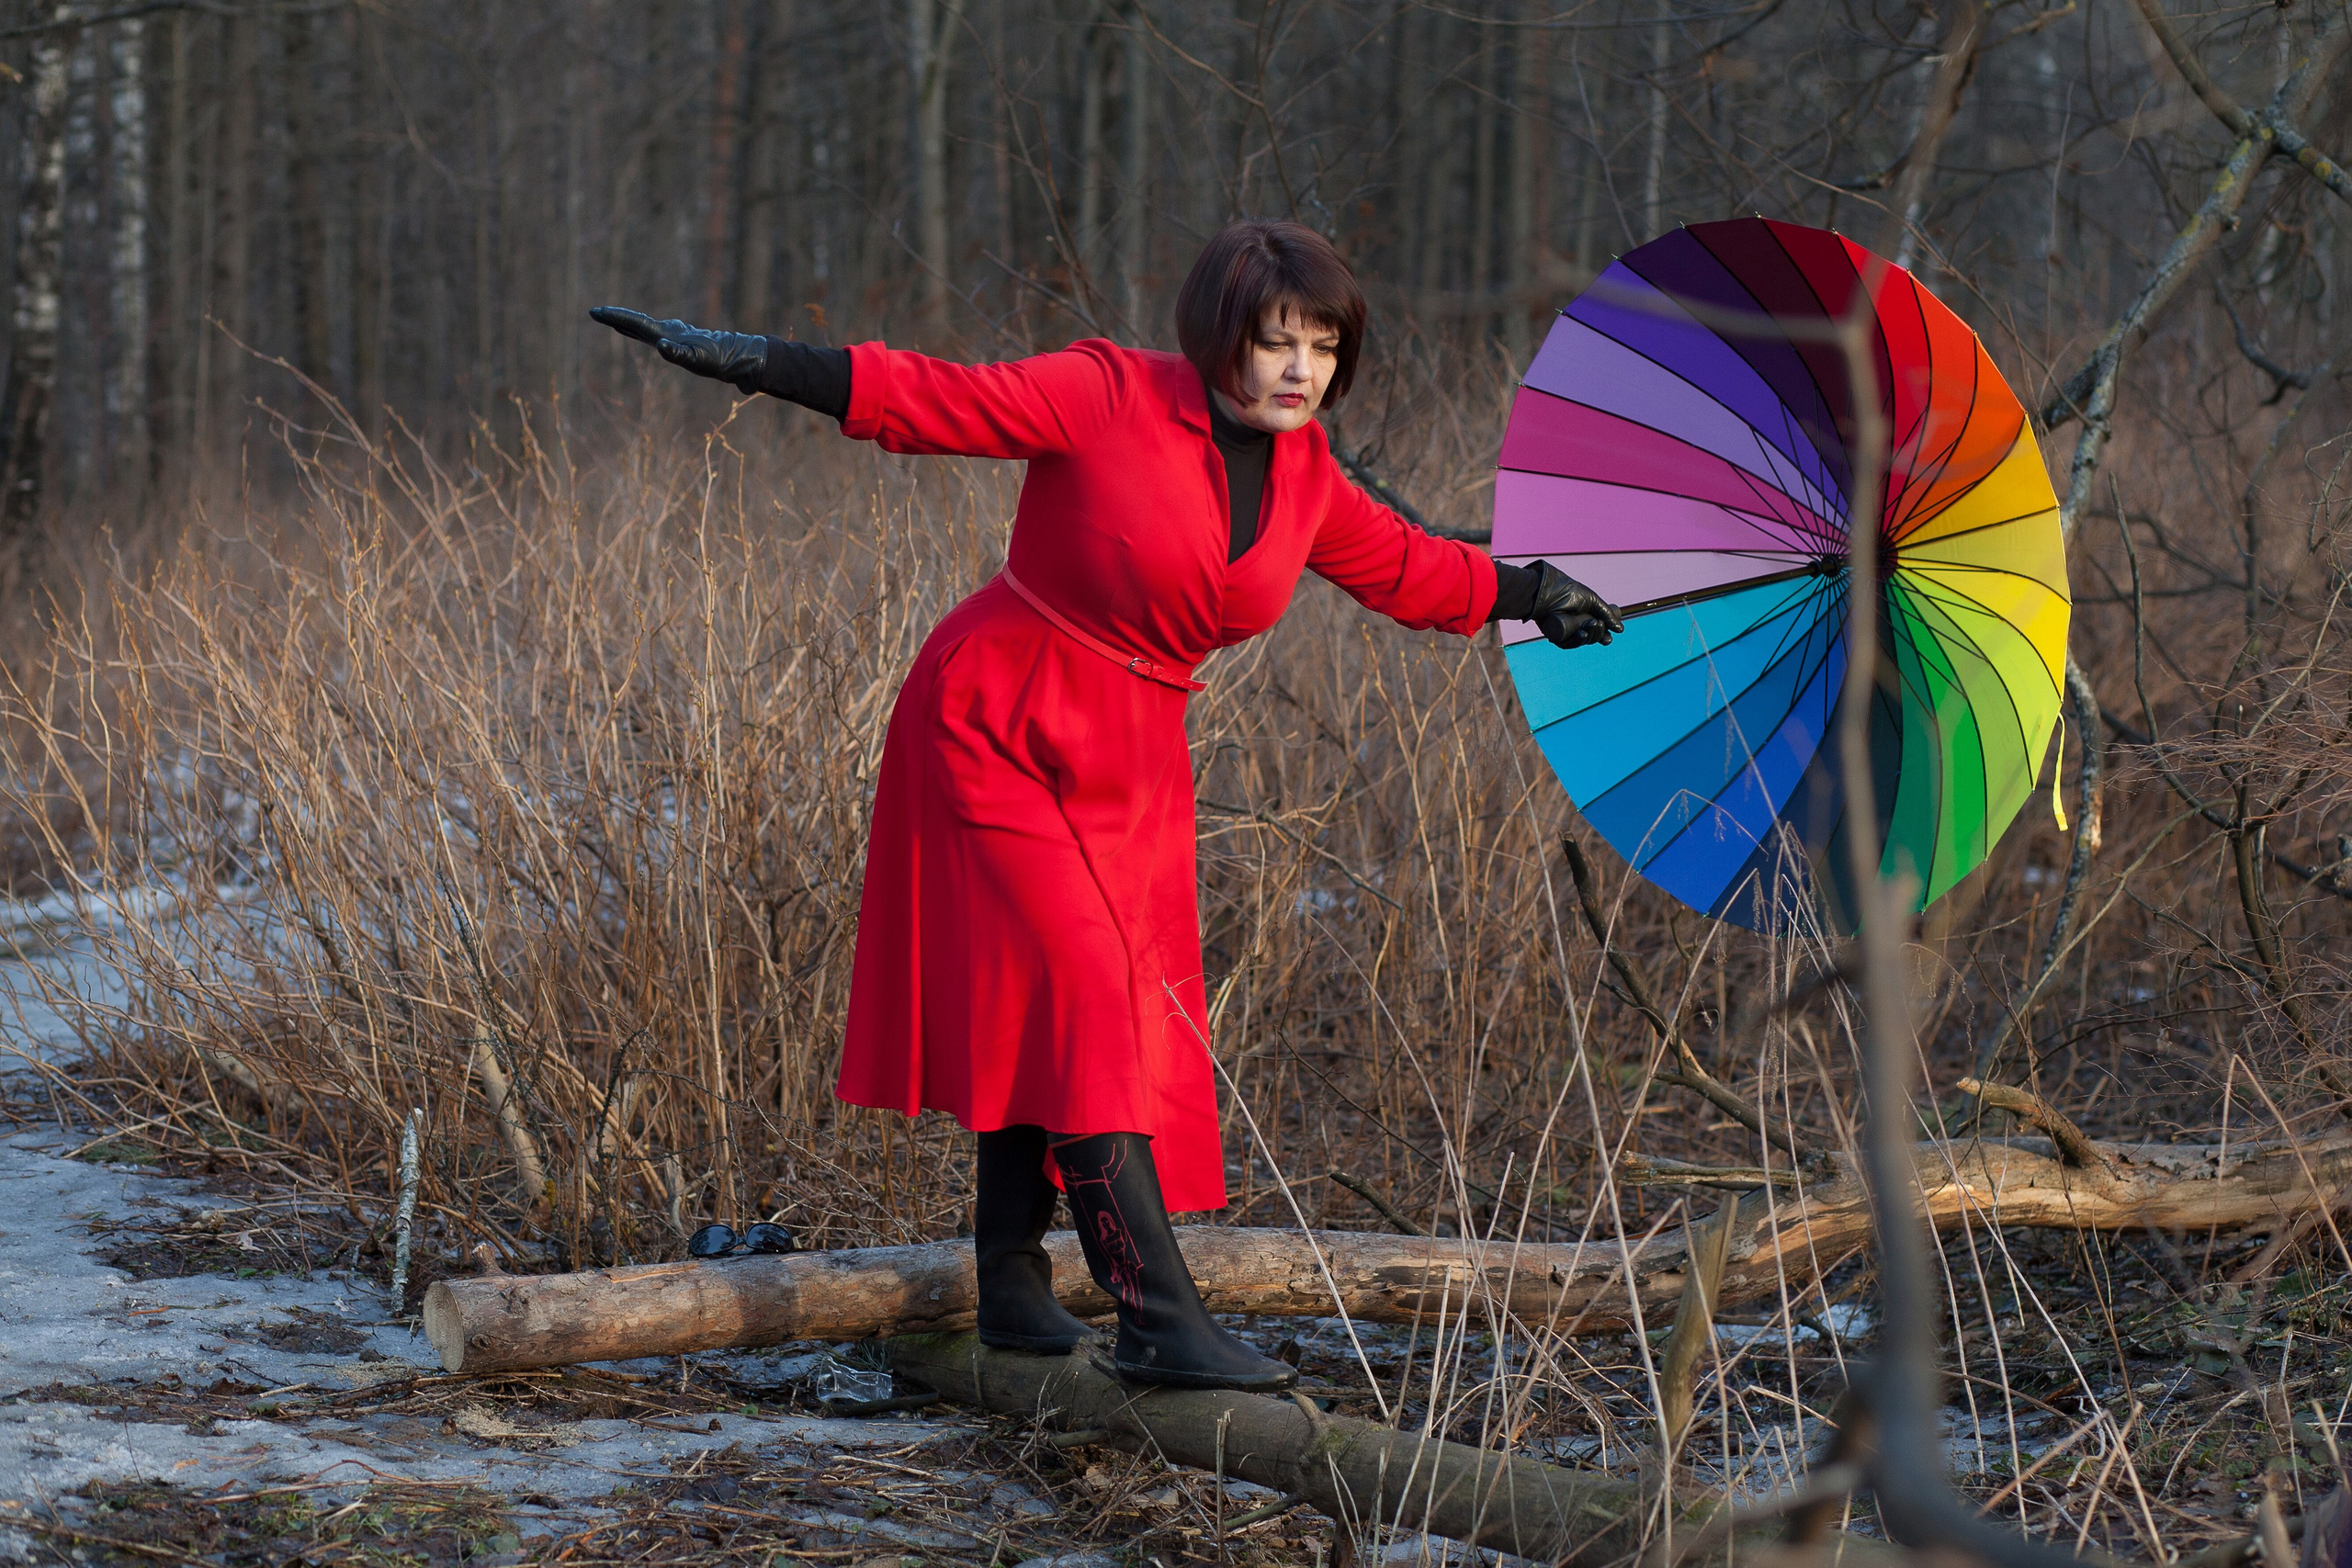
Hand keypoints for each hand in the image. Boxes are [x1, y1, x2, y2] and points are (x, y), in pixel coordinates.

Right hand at [591, 306, 767, 389]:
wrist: (738, 358)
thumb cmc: (718, 360)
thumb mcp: (698, 360)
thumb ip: (678, 353)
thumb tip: (661, 345)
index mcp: (667, 334)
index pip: (636, 323)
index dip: (615, 318)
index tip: (596, 311)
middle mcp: (668, 331)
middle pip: (636, 322)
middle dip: (615, 318)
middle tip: (595, 313)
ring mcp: (674, 336)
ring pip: (644, 327)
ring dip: (626, 324)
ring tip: (611, 320)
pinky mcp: (680, 342)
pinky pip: (655, 335)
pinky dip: (643, 333)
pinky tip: (643, 335)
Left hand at [1528, 560, 1623, 648]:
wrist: (1550, 591)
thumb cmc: (1570, 592)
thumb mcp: (1593, 601)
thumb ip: (1608, 614)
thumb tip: (1621, 630)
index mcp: (1587, 618)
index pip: (1598, 634)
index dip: (1604, 638)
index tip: (1607, 638)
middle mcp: (1577, 626)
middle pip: (1592, 639)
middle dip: (1597, 633)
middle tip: (1596, 622)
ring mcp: (1566, 632)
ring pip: (1581, 642)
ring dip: (1590, 636)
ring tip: (1591, 624)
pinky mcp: (1555, 636)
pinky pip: (1567, 644)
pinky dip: (1576, 640)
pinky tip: (1583, 634)